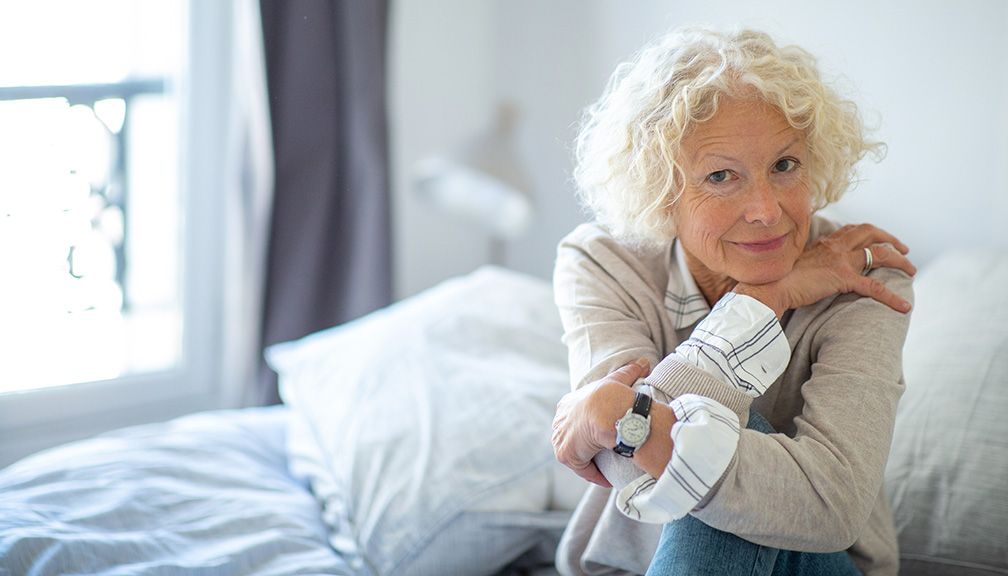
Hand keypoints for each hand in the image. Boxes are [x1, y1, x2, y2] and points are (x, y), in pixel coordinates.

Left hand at [552, 358, 649, 486]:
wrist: (605, 410)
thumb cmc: (611, 395)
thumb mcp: (618, 379)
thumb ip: (629, 371)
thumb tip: (644, 363)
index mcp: (568, 403)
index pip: (576, 417)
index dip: (590, 425)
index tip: (605, 432)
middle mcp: (560, 420)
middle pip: (574, 436)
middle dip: (588, 443)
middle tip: (608, 450)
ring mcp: (561, 437)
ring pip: (577, 453)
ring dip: (591, 458)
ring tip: (610, 464)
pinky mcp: (565, 453)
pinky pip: (581, 467)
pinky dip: (594, 473)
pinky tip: (607, 477)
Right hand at [735, 223, 916, 317]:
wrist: (766, 288)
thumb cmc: (773, 281)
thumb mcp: (791, 267)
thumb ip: (804, 266)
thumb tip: (804, 275)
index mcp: (822, 244)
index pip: (850, 230)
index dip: (867, 233)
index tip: (876, 240)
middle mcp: (833, 247)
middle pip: (870, 233)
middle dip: (890, 239)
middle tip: (904, 250)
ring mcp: (839, 261)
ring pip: (880, 254)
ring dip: (900, 262)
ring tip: (911, 271)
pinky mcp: (842, 278)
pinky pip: (875, 288)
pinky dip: (892, 297)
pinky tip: (904, 306)